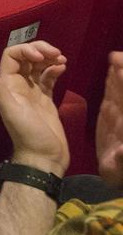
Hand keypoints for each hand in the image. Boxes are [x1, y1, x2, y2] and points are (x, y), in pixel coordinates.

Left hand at [0, 41, 69, 174]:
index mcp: (8, 85)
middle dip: (40, 50)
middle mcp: (19, 86)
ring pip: (38, 66)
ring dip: (49, 58)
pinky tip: (62, 67)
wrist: (44, 157)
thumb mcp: (12, 111)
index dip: (26, 50)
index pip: (12, 56)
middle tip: (56, 53)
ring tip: (61, 59)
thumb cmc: (28, 135)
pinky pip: (49, 78)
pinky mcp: (46, 99)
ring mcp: (33, 92)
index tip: (41, 57)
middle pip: (26, 58)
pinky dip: (55, 69)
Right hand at [97, 51, 122, 187]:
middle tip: (117, 56)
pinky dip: (113, 83)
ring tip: (115, 58)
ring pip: (119, 91)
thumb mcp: (121, 167)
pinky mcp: (112, 118)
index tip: (120, 69)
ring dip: (118, 75)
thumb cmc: (120, 174)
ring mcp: (119, 116)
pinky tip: (112, 71)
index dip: (122, 86)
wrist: (116, 179)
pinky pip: (113, 96)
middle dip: (122, 75)